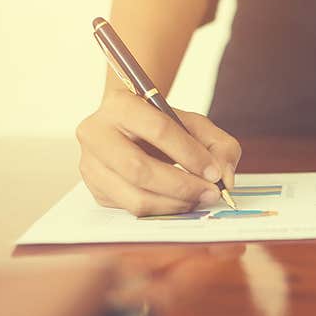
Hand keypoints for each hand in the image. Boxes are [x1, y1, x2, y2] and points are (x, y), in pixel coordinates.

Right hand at [76, 89, 241, 215]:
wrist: (131, 130)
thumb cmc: (164, 126)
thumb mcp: (195, 125)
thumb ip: (219, 145)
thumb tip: (224, 177)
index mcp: (120, 105)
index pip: (158, 129)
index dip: (190, 154)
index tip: (215, 172)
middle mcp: (96, 133)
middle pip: (140, 169)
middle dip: (182, 186)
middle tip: (211, 193)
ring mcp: (90, 164)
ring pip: (135, 197)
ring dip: (175, 204)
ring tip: (199, 199)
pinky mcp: (96, 190)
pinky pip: (133, 210)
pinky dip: (163, 211)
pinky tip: (180, 202)